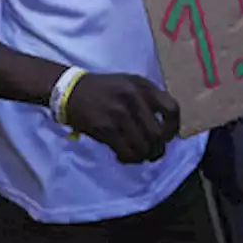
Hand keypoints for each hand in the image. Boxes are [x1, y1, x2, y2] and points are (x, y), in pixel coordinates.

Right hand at [65, 73, 179, 163]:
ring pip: (143, 146)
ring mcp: (119, 113)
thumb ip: (148, 99)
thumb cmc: (103, 89)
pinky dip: (128, 158)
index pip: (171, 109)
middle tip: (152, 153)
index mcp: (142, 86)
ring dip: (143, 156)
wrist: (70, 90)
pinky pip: (126, 151)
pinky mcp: (105, 127)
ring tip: (138, 155)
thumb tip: (165, 127)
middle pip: (158, 134)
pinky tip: (123, 155)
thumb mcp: (128, 83)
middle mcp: (133, 98)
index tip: (166, 136)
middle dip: (157, 149)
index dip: (173, 128)